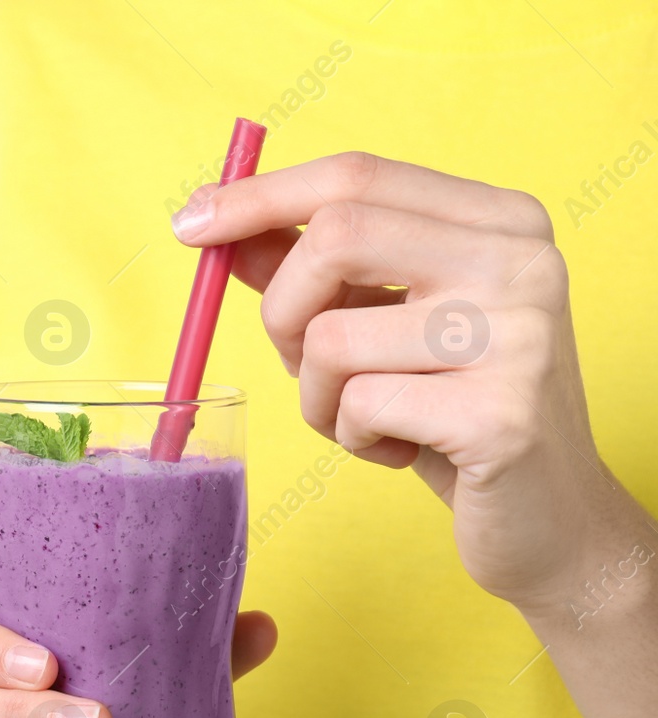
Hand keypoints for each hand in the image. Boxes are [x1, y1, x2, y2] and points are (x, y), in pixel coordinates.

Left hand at [172, 152, 632, 611]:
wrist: (550, 521)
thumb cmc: (450, 412)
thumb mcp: (379, 325)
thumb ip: (308, 269)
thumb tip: (216, 218)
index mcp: (498, 220)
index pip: (356, 175)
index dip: (259, 197)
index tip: (188, 224)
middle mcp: (522, 260)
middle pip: (336, 236)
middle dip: (282, 309)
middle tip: (298, 361)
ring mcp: (520, 334)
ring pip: (333, 337)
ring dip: (318, 397)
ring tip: (370, 420)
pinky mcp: (503, 414)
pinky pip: (360, 406)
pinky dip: (354, 438)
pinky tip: (402, 450)